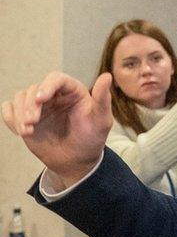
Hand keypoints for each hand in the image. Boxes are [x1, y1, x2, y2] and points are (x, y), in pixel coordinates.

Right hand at [1, 72, 113, 186]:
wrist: (77, 160)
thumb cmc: (91, 139)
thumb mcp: (102, 120)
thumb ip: (103, 98)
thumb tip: (107, 76)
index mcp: (72, 91)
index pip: (56, 78)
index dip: (46, 86)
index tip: (41, 100)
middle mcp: (53, 95)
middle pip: (34, 89)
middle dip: (30, 105)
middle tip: (32, 122)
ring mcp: (38, 106)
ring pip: (20, 98)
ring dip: (19, 113)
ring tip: (27, 131)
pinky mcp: (25, 117)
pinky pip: (9, 109)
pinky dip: (10, 118)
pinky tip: (21, 131)